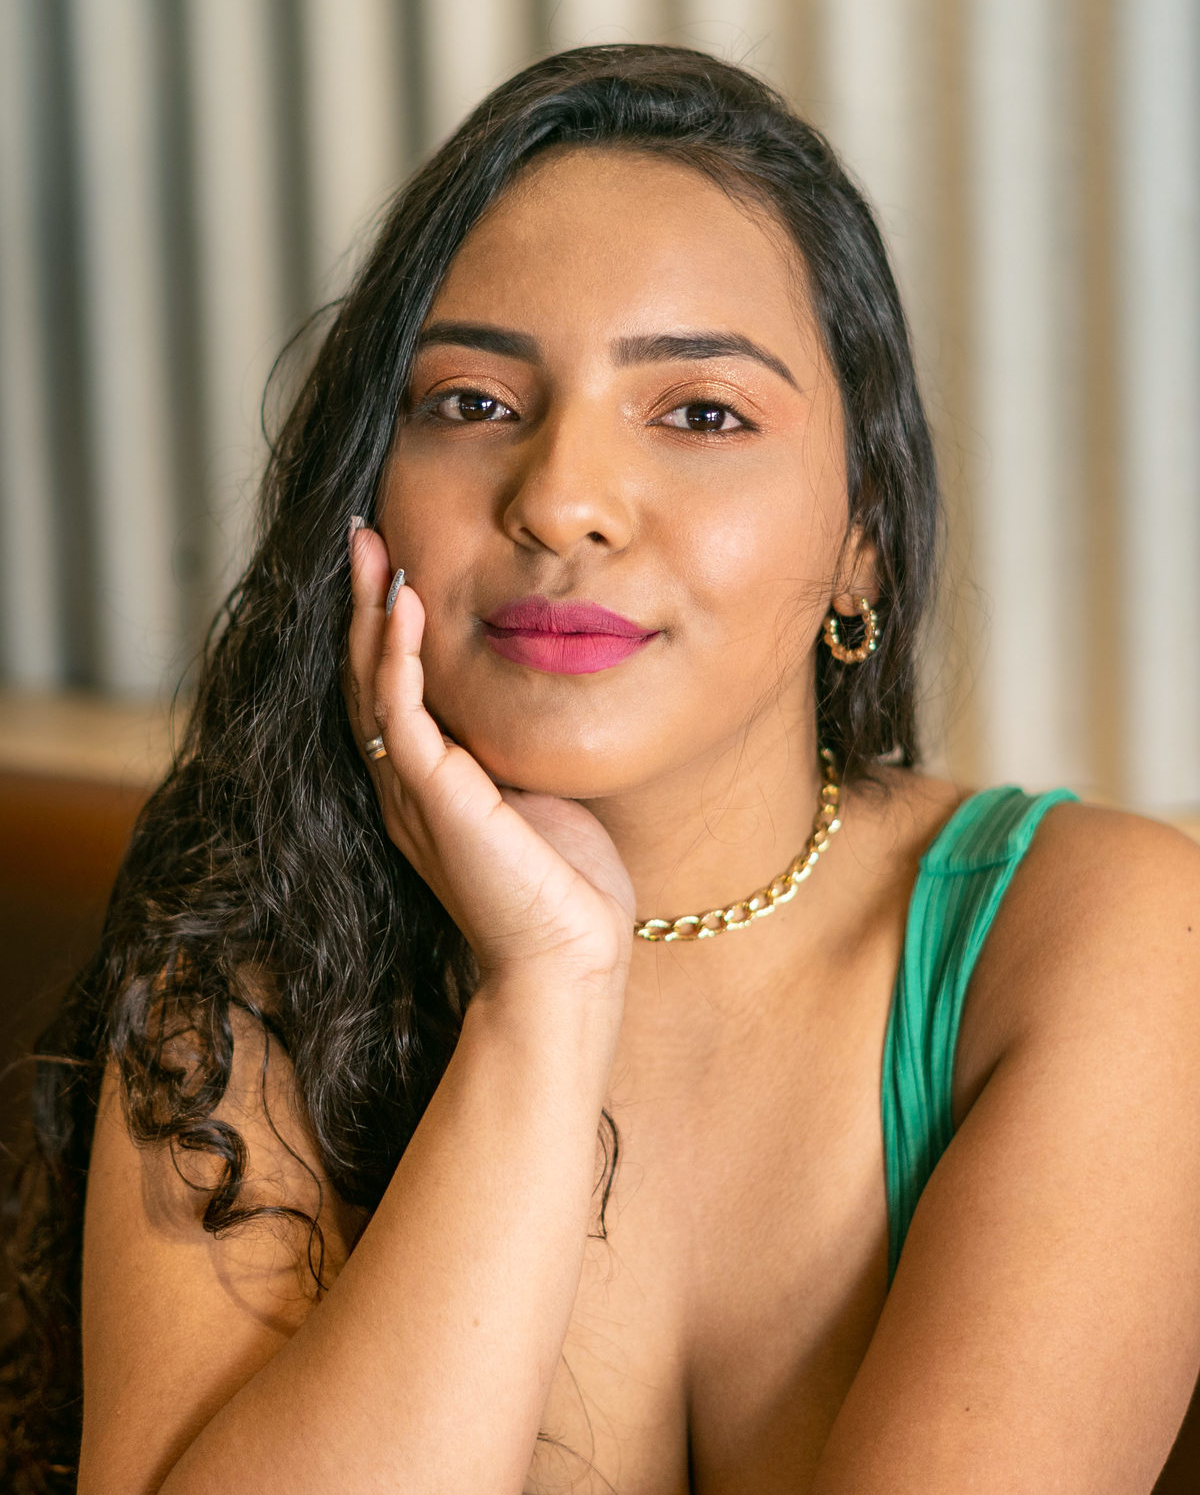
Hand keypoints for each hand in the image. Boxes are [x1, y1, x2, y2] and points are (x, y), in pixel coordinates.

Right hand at [344, 523, 636, 995]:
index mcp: (426, 782)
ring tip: (372, 549)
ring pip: (369, 684)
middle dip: (361, 601)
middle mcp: (403, 783)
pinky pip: (399, 712)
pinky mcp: (431, 798)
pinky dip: (396, 654)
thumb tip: (548, 681)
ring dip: (368, 612)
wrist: (569, 960)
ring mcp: (410, 791)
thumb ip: (521, 743)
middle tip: (361, 533)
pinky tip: (403, 606)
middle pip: (363, 674)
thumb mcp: (540, 789)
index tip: (390, 560)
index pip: (387, 686)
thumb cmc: (566, 884)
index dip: (382, 624)